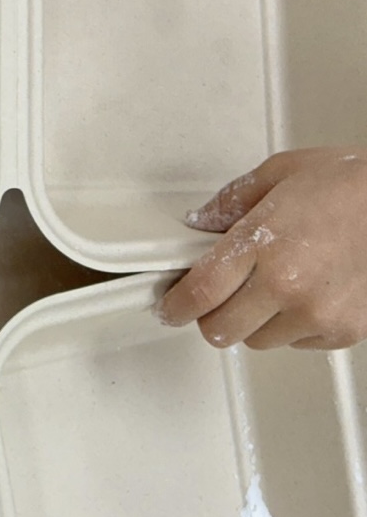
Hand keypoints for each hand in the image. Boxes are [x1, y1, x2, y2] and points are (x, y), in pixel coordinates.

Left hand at [158, 148, 366, 350]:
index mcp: (265, 243)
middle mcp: (289, 285)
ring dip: (252, 320)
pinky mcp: (344, 332)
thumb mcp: (282, 173)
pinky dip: (291, 325)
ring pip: (256, 340)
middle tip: (217, 294)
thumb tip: (200, 222)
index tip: (167, 307)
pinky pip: (295, 343)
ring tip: (274, 285)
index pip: (199, 292)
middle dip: (210, 313)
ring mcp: (318, 313)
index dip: (174, 305)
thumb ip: (232, 202)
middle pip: (218, 329)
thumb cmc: (356, 186)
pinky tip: (306, 292)